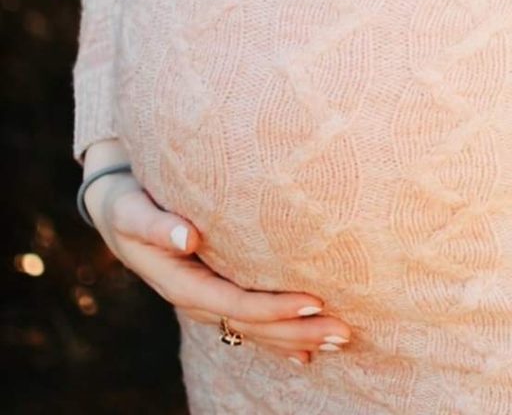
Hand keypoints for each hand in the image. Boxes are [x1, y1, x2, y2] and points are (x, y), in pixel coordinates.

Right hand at [82, 139, 350, 365]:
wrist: (120, 214)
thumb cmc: (131, 205)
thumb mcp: (134, 212)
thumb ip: (157, 225)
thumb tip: (187, 238)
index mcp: (182, 284)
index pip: (235, 303)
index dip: (273, 307)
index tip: (313, 302)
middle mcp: (199, 300)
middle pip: (253, 325)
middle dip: (297, 331)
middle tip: (343, 331)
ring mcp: (209, 302)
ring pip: (256, 329)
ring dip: (297, 338)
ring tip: (340, 339)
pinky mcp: (217, 295)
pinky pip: (250, 324)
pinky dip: (278, 339)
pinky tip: (306, 354)